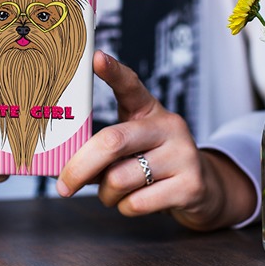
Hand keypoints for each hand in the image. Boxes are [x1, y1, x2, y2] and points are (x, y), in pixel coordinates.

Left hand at [56, 51, 255, 229]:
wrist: (202, 189)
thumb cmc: (152, 163)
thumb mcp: (131, 145)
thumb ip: (102, 149)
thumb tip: (62, 166)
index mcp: (148, 110)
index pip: (130, 85)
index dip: (112, 71)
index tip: (95, 57)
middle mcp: (168, 126)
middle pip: (112, 141)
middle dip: (80, 167)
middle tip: (63, 185)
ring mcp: (183, 154)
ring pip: (120, 179)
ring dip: (106, 194)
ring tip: (114, 192)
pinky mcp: (190, 185)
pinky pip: (136, 203)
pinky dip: (125, 208)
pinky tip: (135, 201)